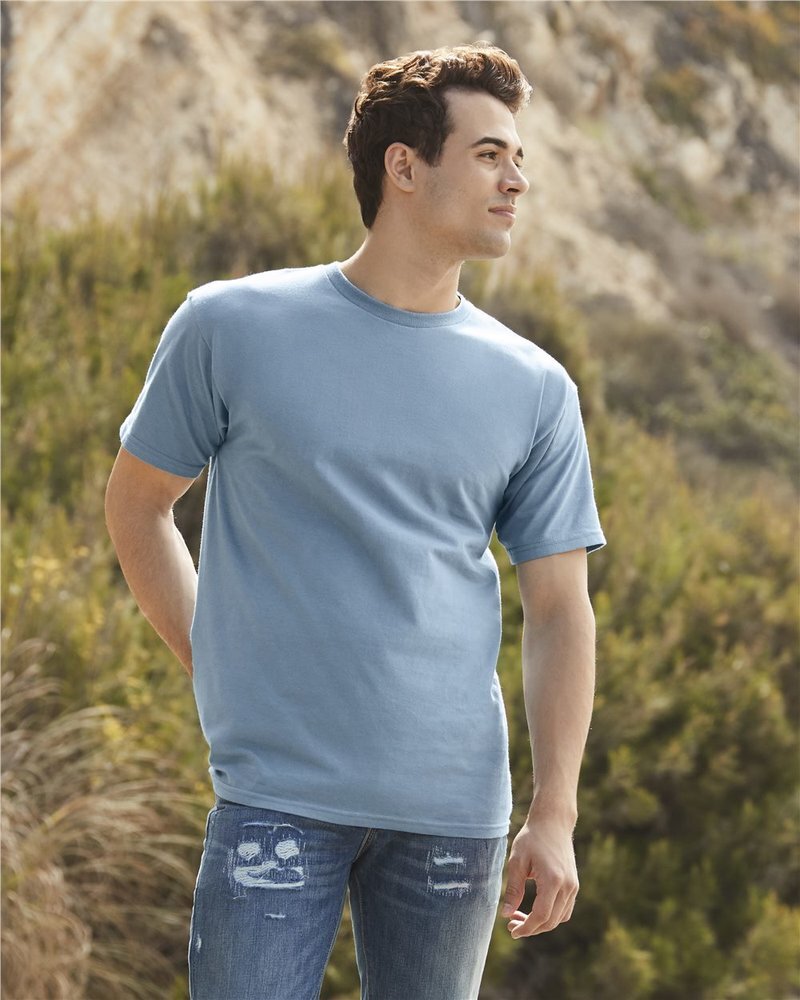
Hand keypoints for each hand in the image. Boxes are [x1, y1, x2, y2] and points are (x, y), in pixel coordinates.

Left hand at [500, 815, 578, 937]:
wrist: (553, 822)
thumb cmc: (532, 838)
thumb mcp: (517, 861)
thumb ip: (513, 889)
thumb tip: (506, 915)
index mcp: (552, 880)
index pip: (541, 916)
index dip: (526, 928)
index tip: (512, 931)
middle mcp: (567, 886)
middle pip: (551, 921)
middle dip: (531, 928)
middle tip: (512, 924)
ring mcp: (573, 886)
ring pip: (559, 918)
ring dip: (541, 924)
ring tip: (520, 917)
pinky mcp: (574, 884)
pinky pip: (565, 909)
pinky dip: (551, 915)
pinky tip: (535, 909)